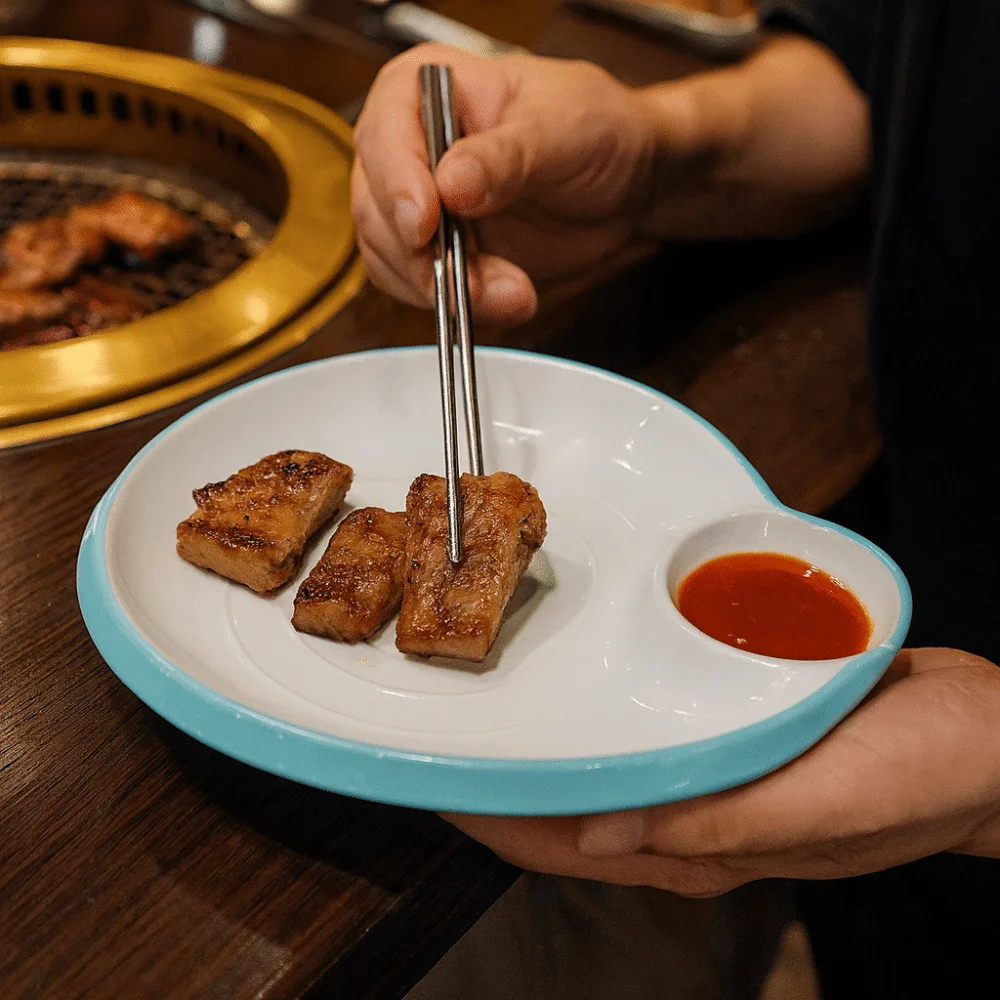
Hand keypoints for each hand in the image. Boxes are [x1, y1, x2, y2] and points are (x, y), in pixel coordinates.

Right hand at [351, 44, 660, 322]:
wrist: (626, 181)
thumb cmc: (596, 128)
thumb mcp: (562, 128)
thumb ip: (505, 155)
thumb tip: (451, 183)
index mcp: (426, 89)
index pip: (384, 132)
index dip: (396, 181)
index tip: (425, 222)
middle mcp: (410, 147)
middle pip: (376, 206)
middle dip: (421, 255)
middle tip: (471, 280)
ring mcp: (421, 205)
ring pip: (392, 257)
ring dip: (445, 288)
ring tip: (510, 293)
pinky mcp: (439, 254)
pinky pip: (419, 288)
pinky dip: (459, 305)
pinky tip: (506, 298)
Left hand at [444, 648, 999, 896]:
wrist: (989, 737)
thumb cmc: (922, 773)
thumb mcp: (825, 802)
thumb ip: (715, 822)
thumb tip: (601, 834)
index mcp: (699, 847)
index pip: (559, 843)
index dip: (486, 817)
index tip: (427, 781)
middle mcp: (691, 818)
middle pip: (565, 806)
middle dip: (500, 775)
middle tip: (443, 724)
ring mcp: (708, 777)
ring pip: (599, 765)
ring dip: (544, 738)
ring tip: (494, 695)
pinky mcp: (730, 736)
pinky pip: (646, 728)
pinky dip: (604, 707)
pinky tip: (587, 672)